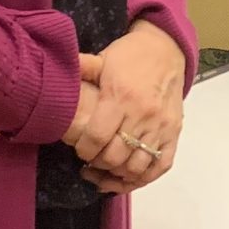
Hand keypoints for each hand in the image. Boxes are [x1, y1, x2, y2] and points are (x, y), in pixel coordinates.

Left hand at [62, 20, 186, 193]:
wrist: (166, 49)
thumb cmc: (130, 56)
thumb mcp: (103, 59)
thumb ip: (81, 70)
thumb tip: (54, 72)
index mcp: (121, 97)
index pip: (97, 138)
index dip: (84, 150)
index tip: (80, 150)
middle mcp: (143, 115)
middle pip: (116, 157)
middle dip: (99, 165)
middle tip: (91, 162)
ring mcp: (161, 126)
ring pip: (137, 167)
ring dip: (118, 175)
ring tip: (106, 172)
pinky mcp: (174, 133)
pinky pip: (160, 165)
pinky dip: (143, 178)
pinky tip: (127, 177)